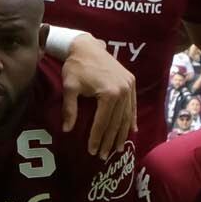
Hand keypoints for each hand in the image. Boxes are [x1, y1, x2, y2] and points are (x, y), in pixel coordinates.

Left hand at [52, 36, 137, 156]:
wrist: (86, 45)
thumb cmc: (75, 66)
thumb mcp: (70, 87)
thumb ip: (70, 109)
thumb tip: (67, 130)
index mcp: (109, 93)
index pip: (102, 122)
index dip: (96, 138)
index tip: (92, 151)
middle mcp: (123, 91)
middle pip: (116, 122)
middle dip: (109, 141)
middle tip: (103, 156)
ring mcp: (129, 86)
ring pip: (126, 116)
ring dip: (121, 134)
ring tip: (116, 149)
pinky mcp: (131, 82)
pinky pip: (133, 106)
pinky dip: (131, 119)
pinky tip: (131, 131)